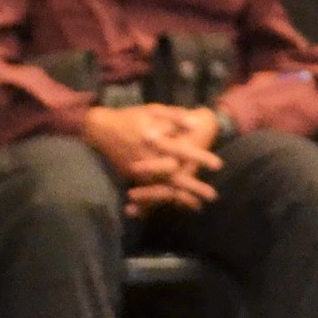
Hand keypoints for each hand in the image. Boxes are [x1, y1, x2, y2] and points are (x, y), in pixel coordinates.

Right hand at [84, 102, 221, 203]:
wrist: (100, 129)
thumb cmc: (131, 117)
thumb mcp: (153, 110)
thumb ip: (175, 117)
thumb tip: (195, 123)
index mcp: (154, 139)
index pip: (181, 151)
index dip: (199, 157)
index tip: (218, 165)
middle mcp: (147, 158)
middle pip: (173, 176)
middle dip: (192, 186)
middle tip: (212, 196)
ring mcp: (138, 170)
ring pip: (161, 187)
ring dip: (180, 197)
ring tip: (197, 206)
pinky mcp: (132, 177)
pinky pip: (149, 191)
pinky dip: (162, 200)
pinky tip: (175, 206)